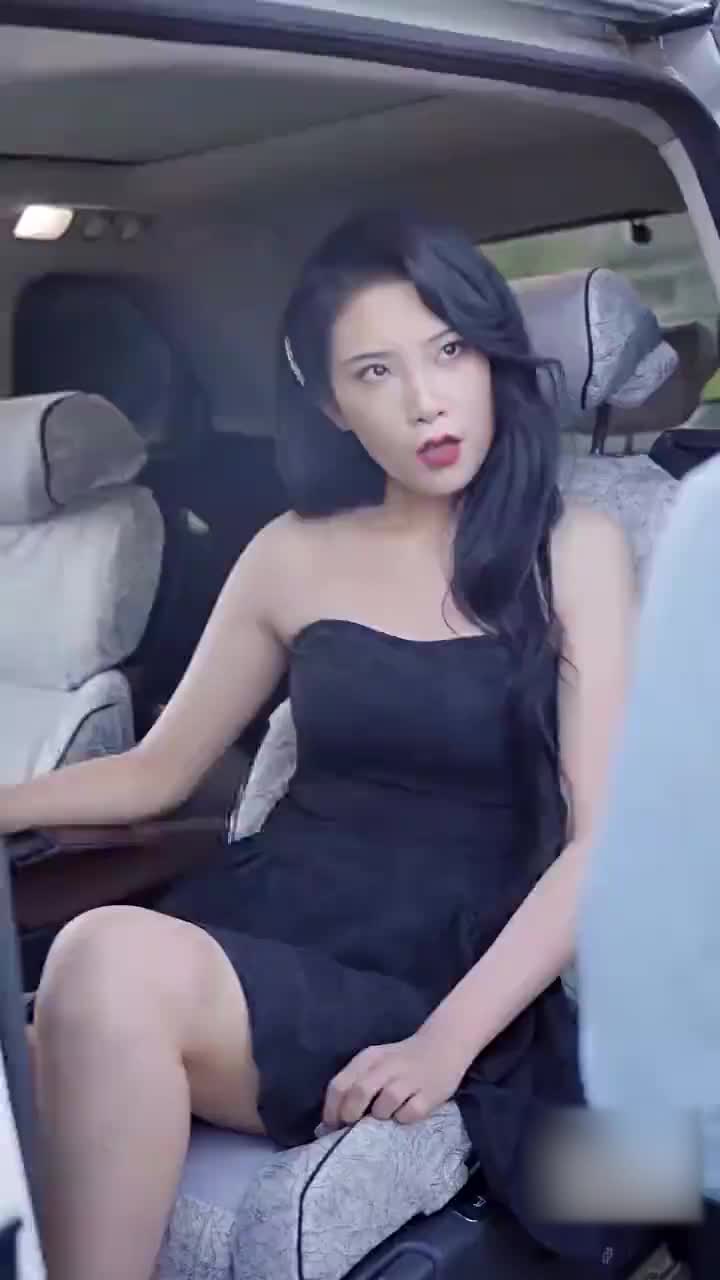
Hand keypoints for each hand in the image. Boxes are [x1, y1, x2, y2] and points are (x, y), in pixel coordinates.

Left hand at [322, 1025, 468, 1130]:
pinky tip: (406, 1112)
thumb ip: (352, 1086)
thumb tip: (327, 1122)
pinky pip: (409, 1115)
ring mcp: (409, 1080)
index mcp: (369, 1058)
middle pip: (359, 1094)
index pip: (340, 1085)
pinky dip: (403, 1118)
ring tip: (386, 1115)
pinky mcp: (429, 1094)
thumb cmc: (400, 1061)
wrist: (442, 1045)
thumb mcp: (374, 1064)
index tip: (332, 1126)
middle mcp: (387, 1066)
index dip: (332, 1110)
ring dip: (380, 1116)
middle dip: (351, 1115)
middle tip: (354, 1126)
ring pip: (384, 1106)